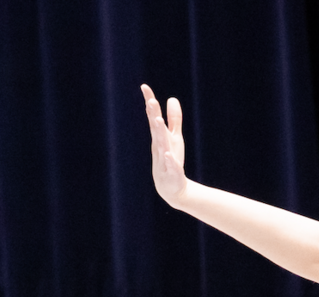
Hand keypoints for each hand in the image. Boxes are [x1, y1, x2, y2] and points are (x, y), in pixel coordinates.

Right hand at [141, 84, 186, 205]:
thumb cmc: (171, 159)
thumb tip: (172, 98)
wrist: (171, 187)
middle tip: (151, 101)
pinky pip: (169, 164)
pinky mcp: (171, 172)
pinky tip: (167, 153)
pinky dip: (168, 158)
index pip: (153, 117)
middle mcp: (159, 145)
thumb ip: (174, 119)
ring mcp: (163, 158)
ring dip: (159, 133)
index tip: (144, 87)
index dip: (149, 102)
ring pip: (161, 144)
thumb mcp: (174, 137)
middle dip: (153, 115)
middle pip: (156, 128)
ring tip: (157, 121)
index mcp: (160, 136)